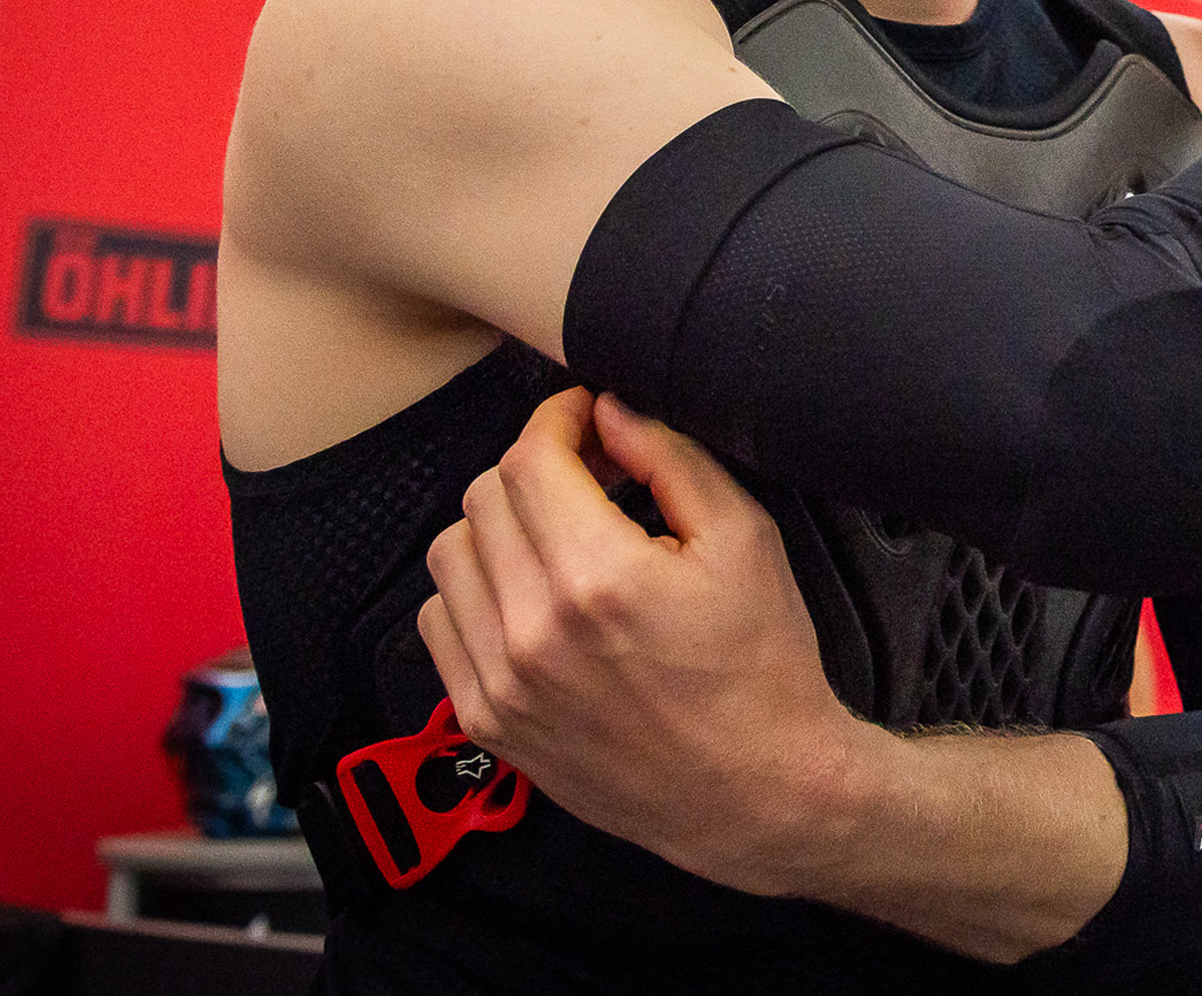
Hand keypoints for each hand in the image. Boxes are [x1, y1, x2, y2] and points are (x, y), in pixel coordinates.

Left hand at [419, 388, 886, 896]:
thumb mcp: (746, 540)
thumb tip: (610, 410)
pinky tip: (529, 596)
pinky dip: (474, 592)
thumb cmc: (761, 666)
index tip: (586, 419)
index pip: (530, 459)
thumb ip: (672, 459)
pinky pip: (440, 624)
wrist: (755, 790)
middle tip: (587, 475)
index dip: (557, 420)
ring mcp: (501, 682)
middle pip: (485, 498)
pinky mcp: (486, 720)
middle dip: (534, 468)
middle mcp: (534, 630)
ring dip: (498, 527)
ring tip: (556, 537)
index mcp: (601, 577)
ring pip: (449, 555)